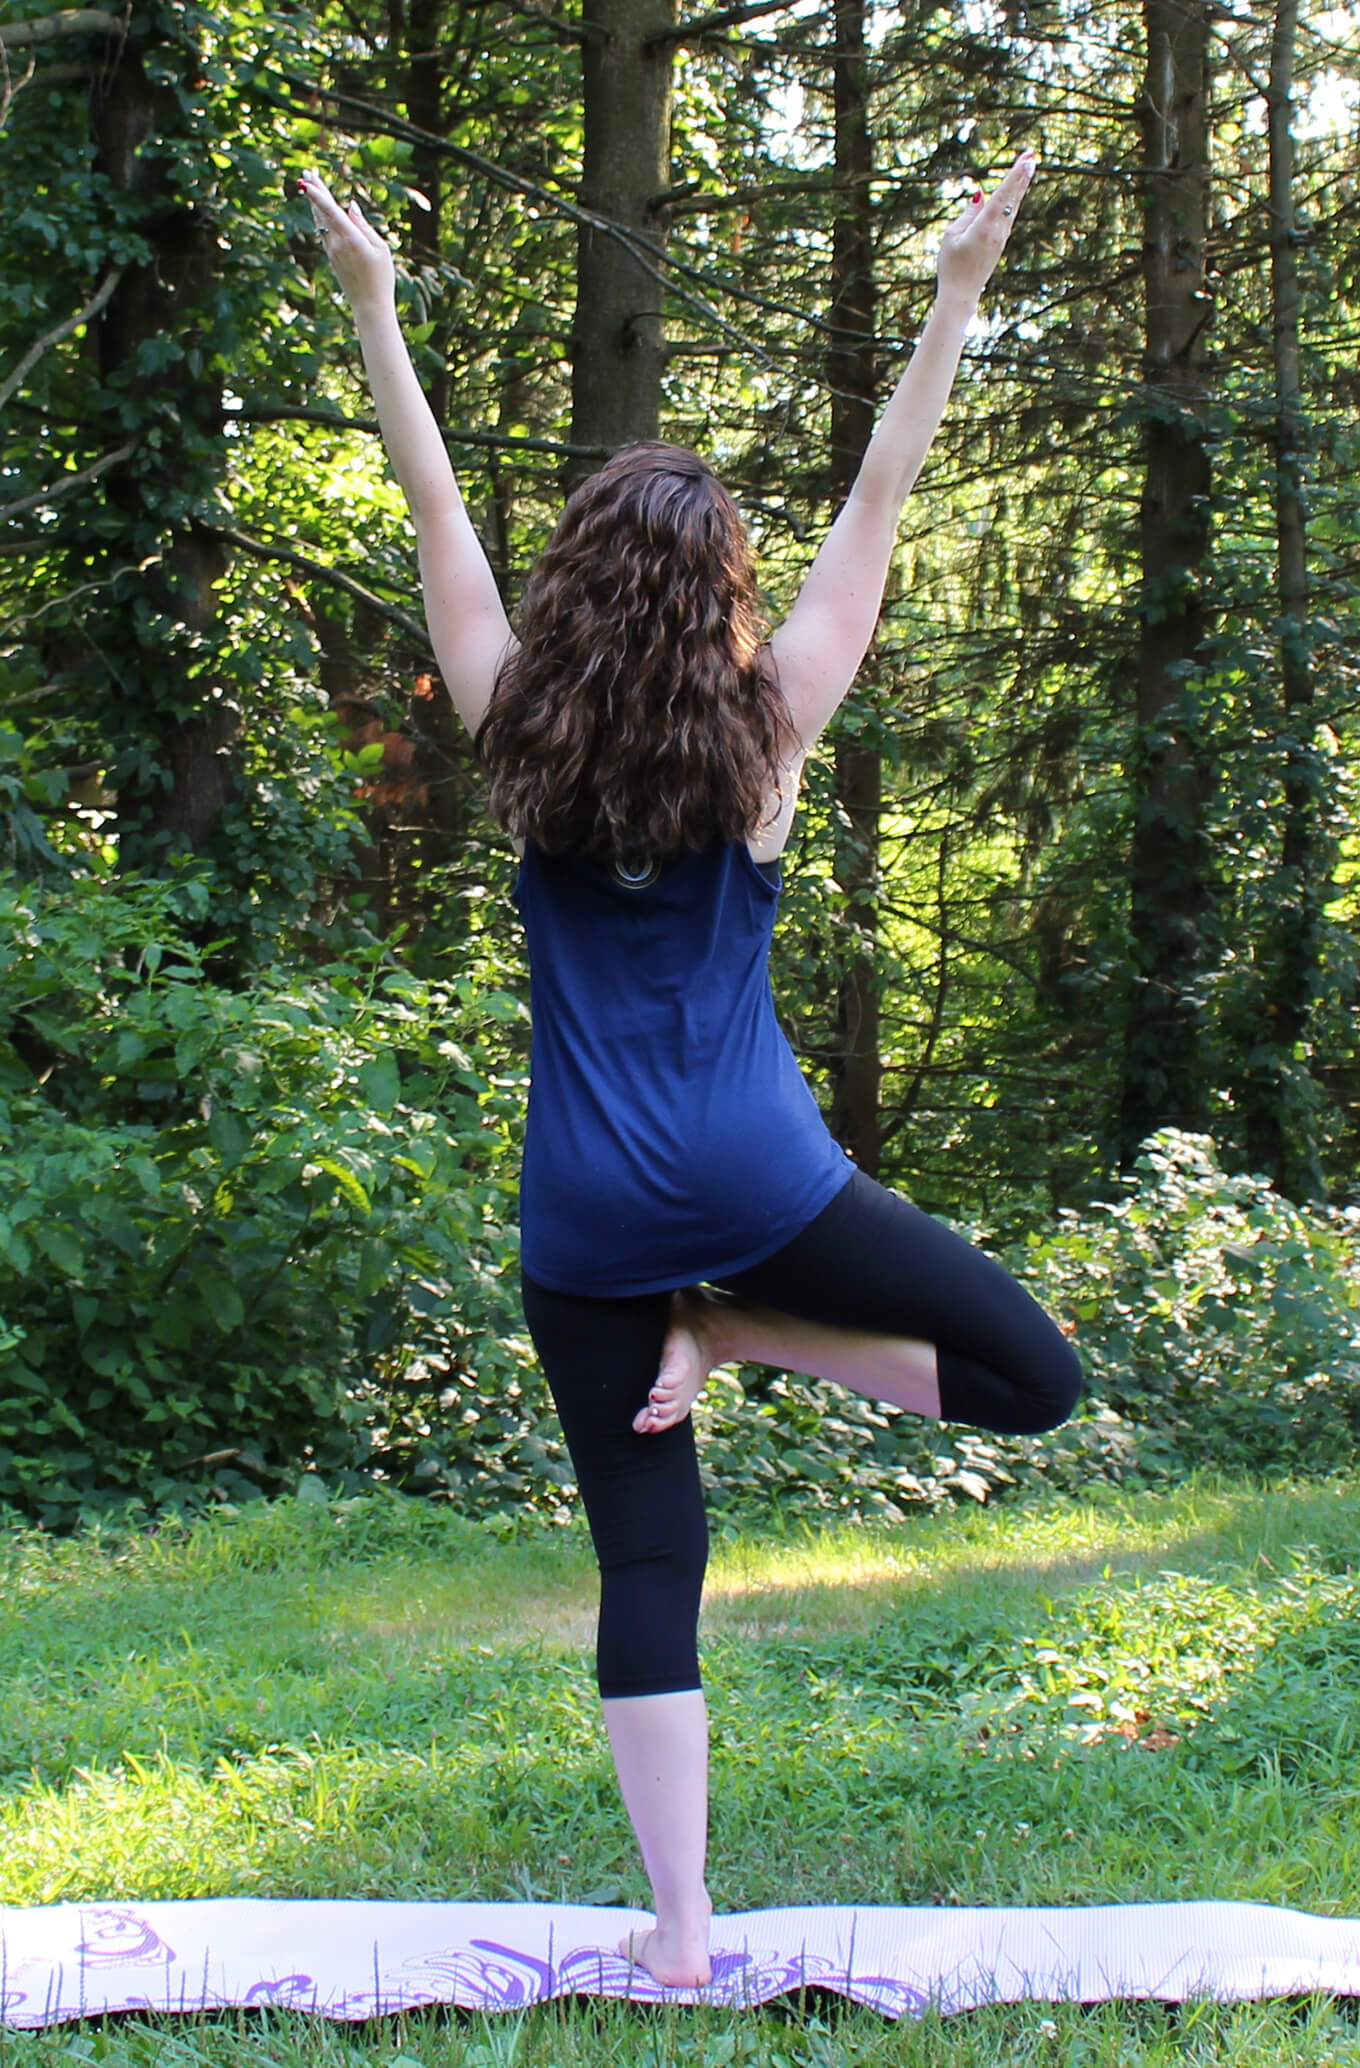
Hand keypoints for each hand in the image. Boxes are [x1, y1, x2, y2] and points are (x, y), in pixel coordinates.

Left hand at [297, 169, 395, 315]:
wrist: (370, 306)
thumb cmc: (381, 278)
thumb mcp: (381, 249)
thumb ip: (364, 226)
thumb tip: (350, 207)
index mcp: (351, 239)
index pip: (331, 212)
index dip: (318, 195)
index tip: (308, 181)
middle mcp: (337, 244)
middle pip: (322, 213)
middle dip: (314, 191)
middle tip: (306, 173)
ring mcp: (332, 251)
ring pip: (320, 222)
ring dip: (314, 203)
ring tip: (309, 185)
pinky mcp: (331, 257)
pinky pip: (323, 232)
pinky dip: (319, 217)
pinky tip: (317, 209)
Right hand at [935, 148, 1036, 310]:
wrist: (961, 294)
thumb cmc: (951, 266)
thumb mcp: (952, 236)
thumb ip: (968, 214)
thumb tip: (982, 196)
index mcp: (984, 228)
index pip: (1003, 196)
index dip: (1015, 177)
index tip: (1027, 161)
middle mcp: (997, 231)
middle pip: (1012, 198)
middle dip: (1021, 176)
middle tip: (1031, 155)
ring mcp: (1000, 238)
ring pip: (1012, 206)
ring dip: (1019, 185)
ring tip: (1028, 165)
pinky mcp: (999, 242)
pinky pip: (1008, 215)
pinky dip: (1013, 199)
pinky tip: (1017, 189)